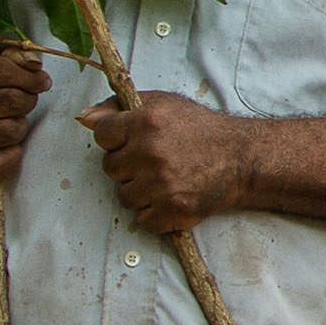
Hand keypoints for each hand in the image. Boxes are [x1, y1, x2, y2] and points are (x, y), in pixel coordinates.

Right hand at [0, 51, 48, 185]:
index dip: (30, 77)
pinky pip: (5, 159)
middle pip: (13, 100)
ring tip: (7, 126)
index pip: (2, 69)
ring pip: (12, 129)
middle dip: (27, 103)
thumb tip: (35, 63)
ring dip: (19, 128)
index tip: (42, 82)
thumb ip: (16, 60)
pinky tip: (3, 149)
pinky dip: (13, 156)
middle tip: (20, 107)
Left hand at [76, 93, 253, 233]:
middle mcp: (151, 153)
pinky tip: (169, 198)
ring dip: (140, 192)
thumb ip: (121, 107)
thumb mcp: (164, 104)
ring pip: (124, 196)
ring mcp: (161, 184)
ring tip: (163, 180)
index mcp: (147, 122)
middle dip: (128, 166)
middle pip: (111, 168)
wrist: (242, 158)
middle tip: (153, 161)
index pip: (102, 135)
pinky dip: (154, 214)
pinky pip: (142, 220)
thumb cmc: (202, 129)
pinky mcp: (172, 209)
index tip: (132, 142)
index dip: (115, 139)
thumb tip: (84, 118)